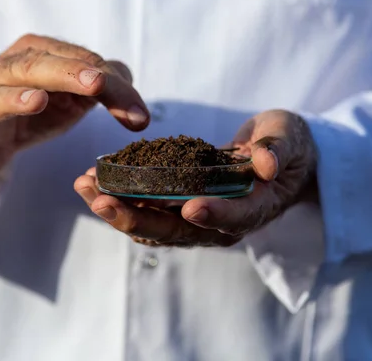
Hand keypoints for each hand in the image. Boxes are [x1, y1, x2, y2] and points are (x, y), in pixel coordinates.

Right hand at [0, 34, 148, 181]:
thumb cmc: (33, 110)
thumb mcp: (73, 98)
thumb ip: (109, 93)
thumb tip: (140, 115)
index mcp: (35, 55)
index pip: (76, 61)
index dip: (109, 84)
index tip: (137, 114)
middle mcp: (3, 71)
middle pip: (32, 66)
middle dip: (65, 72)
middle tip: (95, 83)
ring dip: (13, 97)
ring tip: (37, 101)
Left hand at [74, 110, 317, 246]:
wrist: (273, 158)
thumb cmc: (286, 147)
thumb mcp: (289, 139)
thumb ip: (279, 149)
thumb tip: (266, 163)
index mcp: (253, 210)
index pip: (232, 219)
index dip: (213, 215)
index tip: (189, 206)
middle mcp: (220, 224)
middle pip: (176, 231)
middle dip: (136, 217)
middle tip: (100, 200)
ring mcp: (195, 219)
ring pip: (152, 225)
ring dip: (116, 209)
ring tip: (83, 187)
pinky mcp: (177, 208)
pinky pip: (146, 209)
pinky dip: (119, 198)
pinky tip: (93, 181)